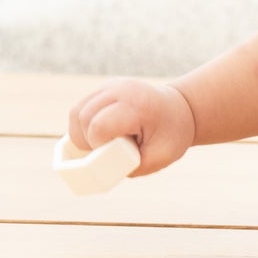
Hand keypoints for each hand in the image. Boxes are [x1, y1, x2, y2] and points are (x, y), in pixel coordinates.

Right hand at [68, 79, 195, 175]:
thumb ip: (133, 167)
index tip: (114, 150)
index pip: (99, 126)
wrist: (181, 109)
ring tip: (104, 142)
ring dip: (81, 133)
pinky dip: (83, 124)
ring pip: (76, 112)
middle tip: (108, 149)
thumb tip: (99, 172)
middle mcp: (120, 89)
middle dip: (87, 140)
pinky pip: (80, 108)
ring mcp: (110, 85)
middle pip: (82, 117)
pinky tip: (100, 132)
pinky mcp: (103, 88)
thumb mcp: (162, 157)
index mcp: (137, 105)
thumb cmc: (172, 135)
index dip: (99, 144)